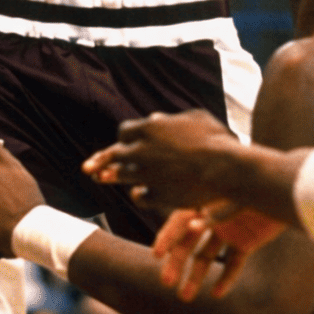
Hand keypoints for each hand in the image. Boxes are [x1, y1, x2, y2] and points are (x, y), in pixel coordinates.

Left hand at [83, 109, 238, 210]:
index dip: (125, 138)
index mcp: (150, 128)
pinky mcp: (158, 194)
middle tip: (87, 167)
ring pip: (120, 175)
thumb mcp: (195, 118)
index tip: (124, 143)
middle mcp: (142, 150)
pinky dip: (139, 193)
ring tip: (100, 178)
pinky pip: (141, 195)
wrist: (226, 168)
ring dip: (110, 176)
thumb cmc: (216, 138)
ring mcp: (148, 174)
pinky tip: (137, 193)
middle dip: (100, 159)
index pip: (125, 132)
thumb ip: (172, 119)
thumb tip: (156, 117)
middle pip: (113, 154)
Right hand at [154, 202, 287, 299]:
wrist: (287, 189)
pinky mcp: (246, 242)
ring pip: (206, 256)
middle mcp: (211, 218)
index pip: (178, 222)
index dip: (167, 238)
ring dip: (195, 276)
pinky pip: (233, 263)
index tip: (157, 255)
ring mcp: (228, 231)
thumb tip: (192, 225)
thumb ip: (215, 212)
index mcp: (203, 201)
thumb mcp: (232, 196)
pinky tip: (216, 293)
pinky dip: (225, 278)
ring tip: (185, 296)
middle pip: (188, 243)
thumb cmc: (256, 186)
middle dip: (177, 263)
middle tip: (166, 282)